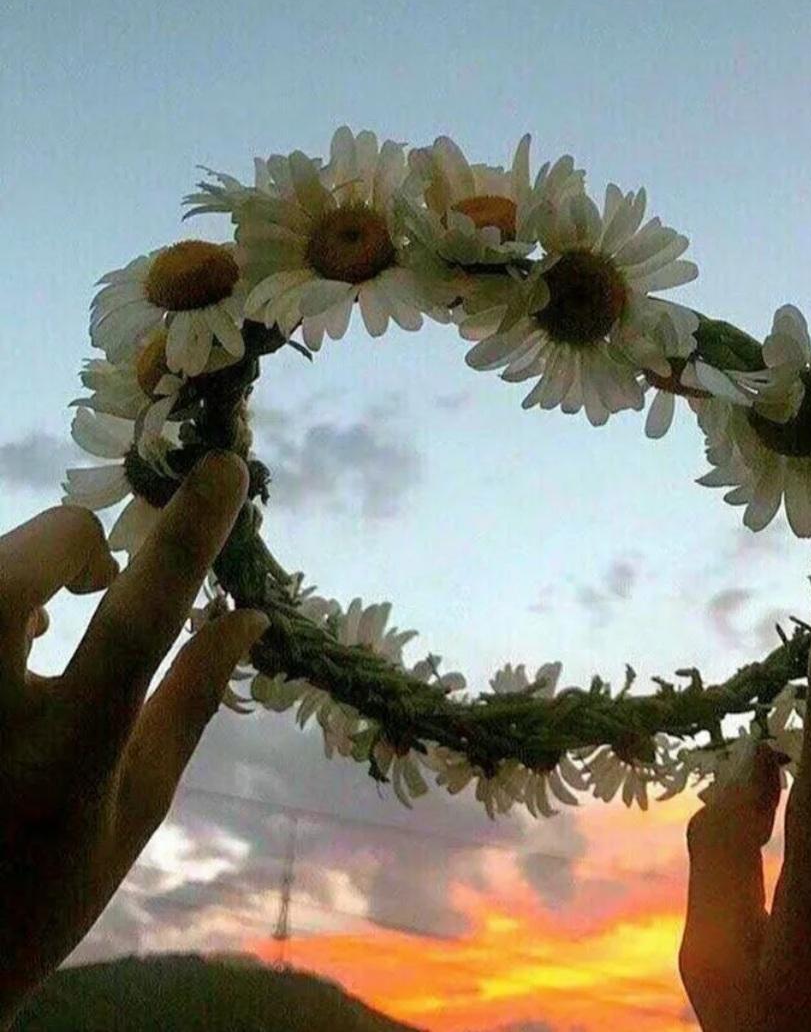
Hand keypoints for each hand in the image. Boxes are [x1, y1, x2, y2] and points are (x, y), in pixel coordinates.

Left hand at [0, 454, 267, 1025]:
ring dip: (26, 573)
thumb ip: (191, 700)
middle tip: (97, 577)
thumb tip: (246, 614)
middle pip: (14, 574)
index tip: (224, 469)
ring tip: (47, 627)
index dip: (185, 539)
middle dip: (70, 543)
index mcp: (66, 761)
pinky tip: (9, 645)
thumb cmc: (52, 881)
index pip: (134, 627)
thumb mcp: (141, 803)